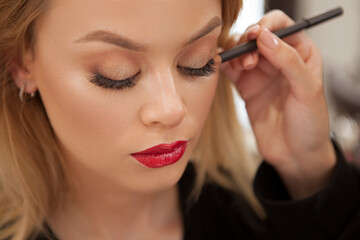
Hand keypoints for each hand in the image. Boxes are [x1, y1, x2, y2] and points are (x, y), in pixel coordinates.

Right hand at [220, 10, 335, 199]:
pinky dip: (224, 65)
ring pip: (241, 50)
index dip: (267, 25)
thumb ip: (288, 61)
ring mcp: (260, 74)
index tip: (256, 35)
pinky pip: (231, 69)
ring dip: (236, 52)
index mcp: (302, 54)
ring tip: (242, 67)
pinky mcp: (246, 87)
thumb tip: (265, 37)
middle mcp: (279, 61)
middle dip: (248, 41)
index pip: (282, 27)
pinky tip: (223, 67)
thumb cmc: (310, 125)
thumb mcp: (307, 90)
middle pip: (257, 36)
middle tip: (248, 59)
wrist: (295, 156)